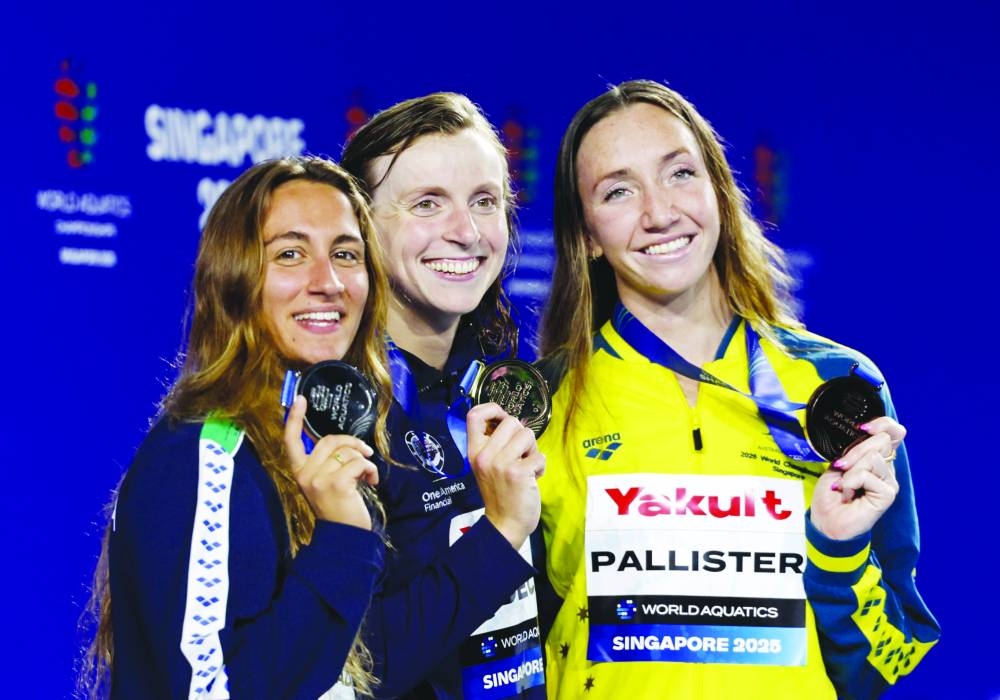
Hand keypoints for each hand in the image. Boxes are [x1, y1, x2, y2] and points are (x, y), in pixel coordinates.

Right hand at [283, 395, 378, 529]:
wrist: (344, 536)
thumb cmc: (339, 507)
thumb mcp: (325, 482)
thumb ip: (327, 462)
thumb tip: (343, 441)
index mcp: (299, 471)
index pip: (291, 441)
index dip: (295, 419)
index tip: (301, 399)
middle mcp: (304, 474)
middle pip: (329, 440)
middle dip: (352, 443)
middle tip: (365, 453)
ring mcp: (318, 479)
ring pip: (346, 451)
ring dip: (363, 460)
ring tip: (367, 476)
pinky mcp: (335, 483)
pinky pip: (358, 462)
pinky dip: (370, 469)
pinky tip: (371, 482)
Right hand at [466, 402, 545, 549]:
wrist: (504, 524)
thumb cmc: (500, 492)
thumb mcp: (487, 466)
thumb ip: (494, 444)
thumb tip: (513, 422)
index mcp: (474, 451)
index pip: (474, 415)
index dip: (492, 409)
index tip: (502, 420)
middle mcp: (485, 455)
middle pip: (511, 421)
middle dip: (522, 435)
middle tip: (521, 454)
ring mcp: (501, 464)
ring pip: (528, 435)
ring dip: (533, 450)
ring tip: (527, 467)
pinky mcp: (518, 473)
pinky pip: (540, 456)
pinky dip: (541, 466)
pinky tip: (532, 479)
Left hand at [810, 416, 904, 539]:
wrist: (826, 520)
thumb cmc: (831, 494)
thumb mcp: (839, 464)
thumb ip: (854, 449)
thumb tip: (865, 434)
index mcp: (876, 457)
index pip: (893, 432)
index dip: (883, 424)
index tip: (862, 428)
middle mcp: (886, 468)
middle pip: (882, 440)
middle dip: (856, 450)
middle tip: (841, 466)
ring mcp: (889, 481)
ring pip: (874, 457)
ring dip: (851, 469)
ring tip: (843, 484)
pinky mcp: (888, 494)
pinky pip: (868, 475)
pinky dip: (852, 480)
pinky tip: (847, 491)